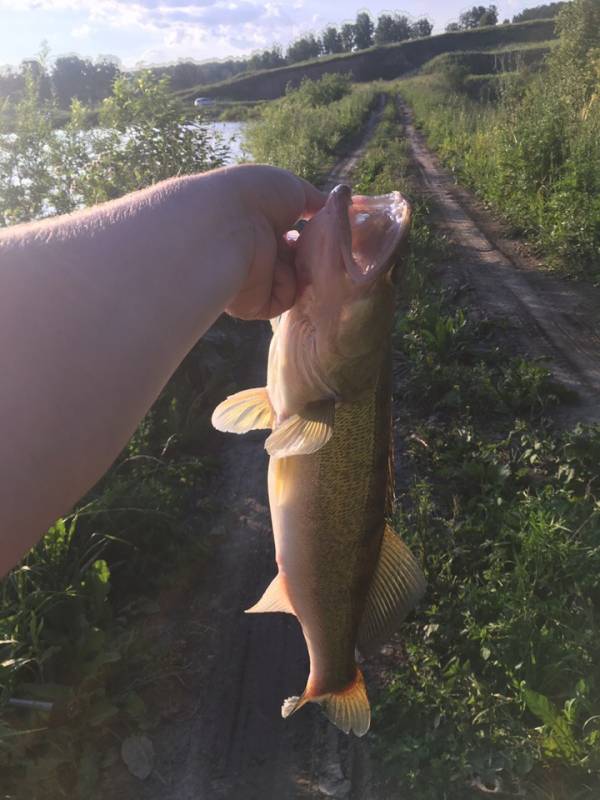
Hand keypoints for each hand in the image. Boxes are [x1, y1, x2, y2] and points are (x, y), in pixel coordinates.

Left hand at [219, 164, 325, 319]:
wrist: (227, 224)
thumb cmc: (256, 197)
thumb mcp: (293, 188)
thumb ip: (315, 201)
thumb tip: (337, 207)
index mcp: (262, 225)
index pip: (294, 237)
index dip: (315, 234)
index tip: (330, 230)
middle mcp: (257, 252)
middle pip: (298, 262)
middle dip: (315, 255)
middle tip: (326, 246)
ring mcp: (255, 278)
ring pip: (295, 283)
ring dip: (306, 271)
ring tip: (310, 257)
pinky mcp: (253, 302)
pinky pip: (284, 300)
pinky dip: (291, 287)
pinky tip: (288, 272)